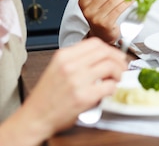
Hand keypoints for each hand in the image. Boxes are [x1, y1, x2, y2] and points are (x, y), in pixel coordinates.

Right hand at [3, 39, 126, 144]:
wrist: (35, 117)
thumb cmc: (46, 96)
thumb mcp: (57, 68)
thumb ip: (77, 59)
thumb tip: (102, 55)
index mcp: (63, 56)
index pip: (95, 43)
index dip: (110, 48)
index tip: (115, 55)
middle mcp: (70, 65)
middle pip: (105, 52)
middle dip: (118, 59)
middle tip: (121, 67)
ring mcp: (78, 80)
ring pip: (110, 66)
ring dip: (119, 73)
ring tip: (116, 79)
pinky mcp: (84, 97)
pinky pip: (109, 86)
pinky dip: (114, 88)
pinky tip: (109, 91)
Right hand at [77, 0, 133, 43]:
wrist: (101, 35)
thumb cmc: (100, 17)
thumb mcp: (96, 1)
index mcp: (84, 1)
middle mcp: (88, 10)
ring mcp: (96, 17)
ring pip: (114, 1)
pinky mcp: (105, 23)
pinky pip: (118, 9)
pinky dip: (127, 3)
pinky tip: (132, 0)